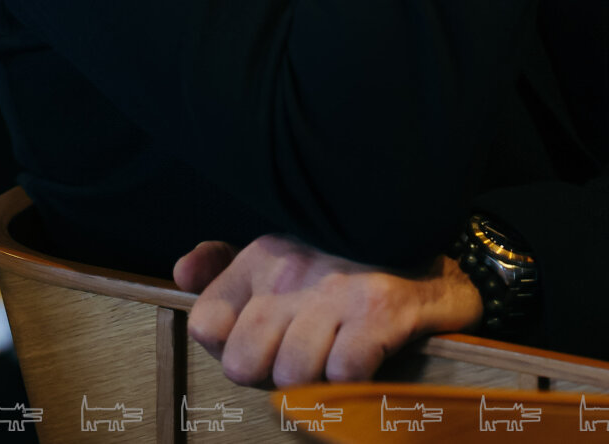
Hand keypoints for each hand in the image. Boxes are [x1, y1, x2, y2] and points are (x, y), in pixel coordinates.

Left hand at [173, 232, 483, 386]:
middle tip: (304, 355)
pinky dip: (355, 377)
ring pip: (293, 374)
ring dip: (318, 378)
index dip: (230, 348)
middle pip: (244, 363)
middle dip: (273, 373)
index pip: (207, 324)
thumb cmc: (345, 254)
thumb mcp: (282, 251)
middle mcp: (292, 270)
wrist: (424, 230)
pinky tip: (369, 353)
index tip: (262, 344)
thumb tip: (183, 273)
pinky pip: (344, 373)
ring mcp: (336, 291)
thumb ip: (225, 269)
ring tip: (338, 351)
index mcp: (263, 257)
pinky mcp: (380, 310)